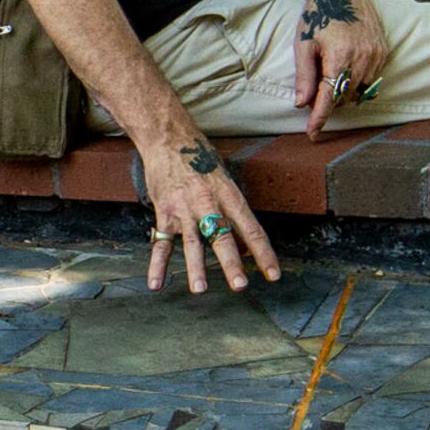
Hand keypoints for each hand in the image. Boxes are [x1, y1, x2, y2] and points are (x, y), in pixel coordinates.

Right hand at [140, 139, 277, 292]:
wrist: (169, 140)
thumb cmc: (201, 161)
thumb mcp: (224, 182)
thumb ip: (232, 215)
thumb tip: (244, 246)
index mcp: (230, 197)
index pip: (252, 230)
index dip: (264, 254)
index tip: (273, 275)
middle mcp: (209, 204)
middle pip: (223, 237)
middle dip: (231, 263)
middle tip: (240, 285)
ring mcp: (185, 209)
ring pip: (193, 242)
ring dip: (196, 267)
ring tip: (200, 289)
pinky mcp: (165, 212)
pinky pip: (161, 243)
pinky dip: (157, 264)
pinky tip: (156, 283)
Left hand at [288, 0, 389, 138]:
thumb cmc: (317, 15)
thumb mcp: (303, 44)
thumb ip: (305, 76)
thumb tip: (302, 105)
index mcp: (340, 56)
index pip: (329, 97)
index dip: (320, 118)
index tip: (312, 134)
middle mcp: (363, 57)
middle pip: (344, 97)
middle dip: (328, 100)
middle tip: (314, 91)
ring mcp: (376, 54)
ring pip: (359, 90)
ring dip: (343, 91)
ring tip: (329, 72)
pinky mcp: (384, 51)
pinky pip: (371, 78)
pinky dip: (357, 80)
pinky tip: (346, 66)